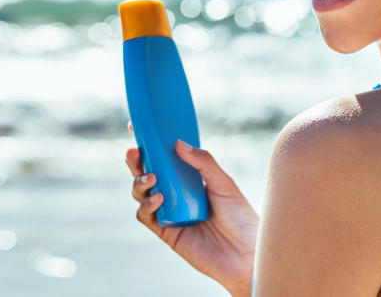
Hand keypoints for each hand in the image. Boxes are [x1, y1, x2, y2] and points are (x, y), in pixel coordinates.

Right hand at [125, 120, 257, 295]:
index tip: (137, 126)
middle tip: (133, 150)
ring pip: (142, 192)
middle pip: (147, 172)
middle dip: (136, 160)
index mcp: (189, 177)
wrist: (246, 254)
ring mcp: (169, 211)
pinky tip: (159, 199)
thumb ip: (203, 162)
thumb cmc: (240, 217)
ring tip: (151, 177)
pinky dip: (147, 205)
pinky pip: (146, 216)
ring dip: (140, 182)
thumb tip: (178, 143)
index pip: (165, 156)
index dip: (150, 142)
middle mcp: (176, 192)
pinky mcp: (166, 231)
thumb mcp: (224, 184)